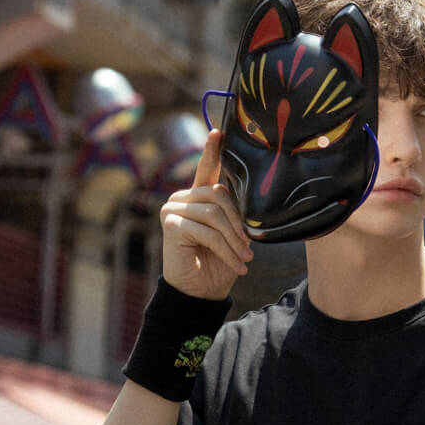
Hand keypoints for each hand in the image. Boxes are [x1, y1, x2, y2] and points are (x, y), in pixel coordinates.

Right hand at [160, 128, 252, 300]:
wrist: (200, 292)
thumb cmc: (218, 262)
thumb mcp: (232, 234)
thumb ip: (234, 212)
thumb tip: (253, 194)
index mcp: (198, 196)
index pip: (207, 169)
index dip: (212, 151)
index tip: (218, 132)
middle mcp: (182, 198)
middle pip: (219, 194)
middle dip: (239, 222)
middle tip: (251, 246)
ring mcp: (172, 208)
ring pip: (215, 214)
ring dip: (235, 240)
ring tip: (246, 258)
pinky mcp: (170, 224)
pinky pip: (207, 231)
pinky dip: (226, 250)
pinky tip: (237, 265)